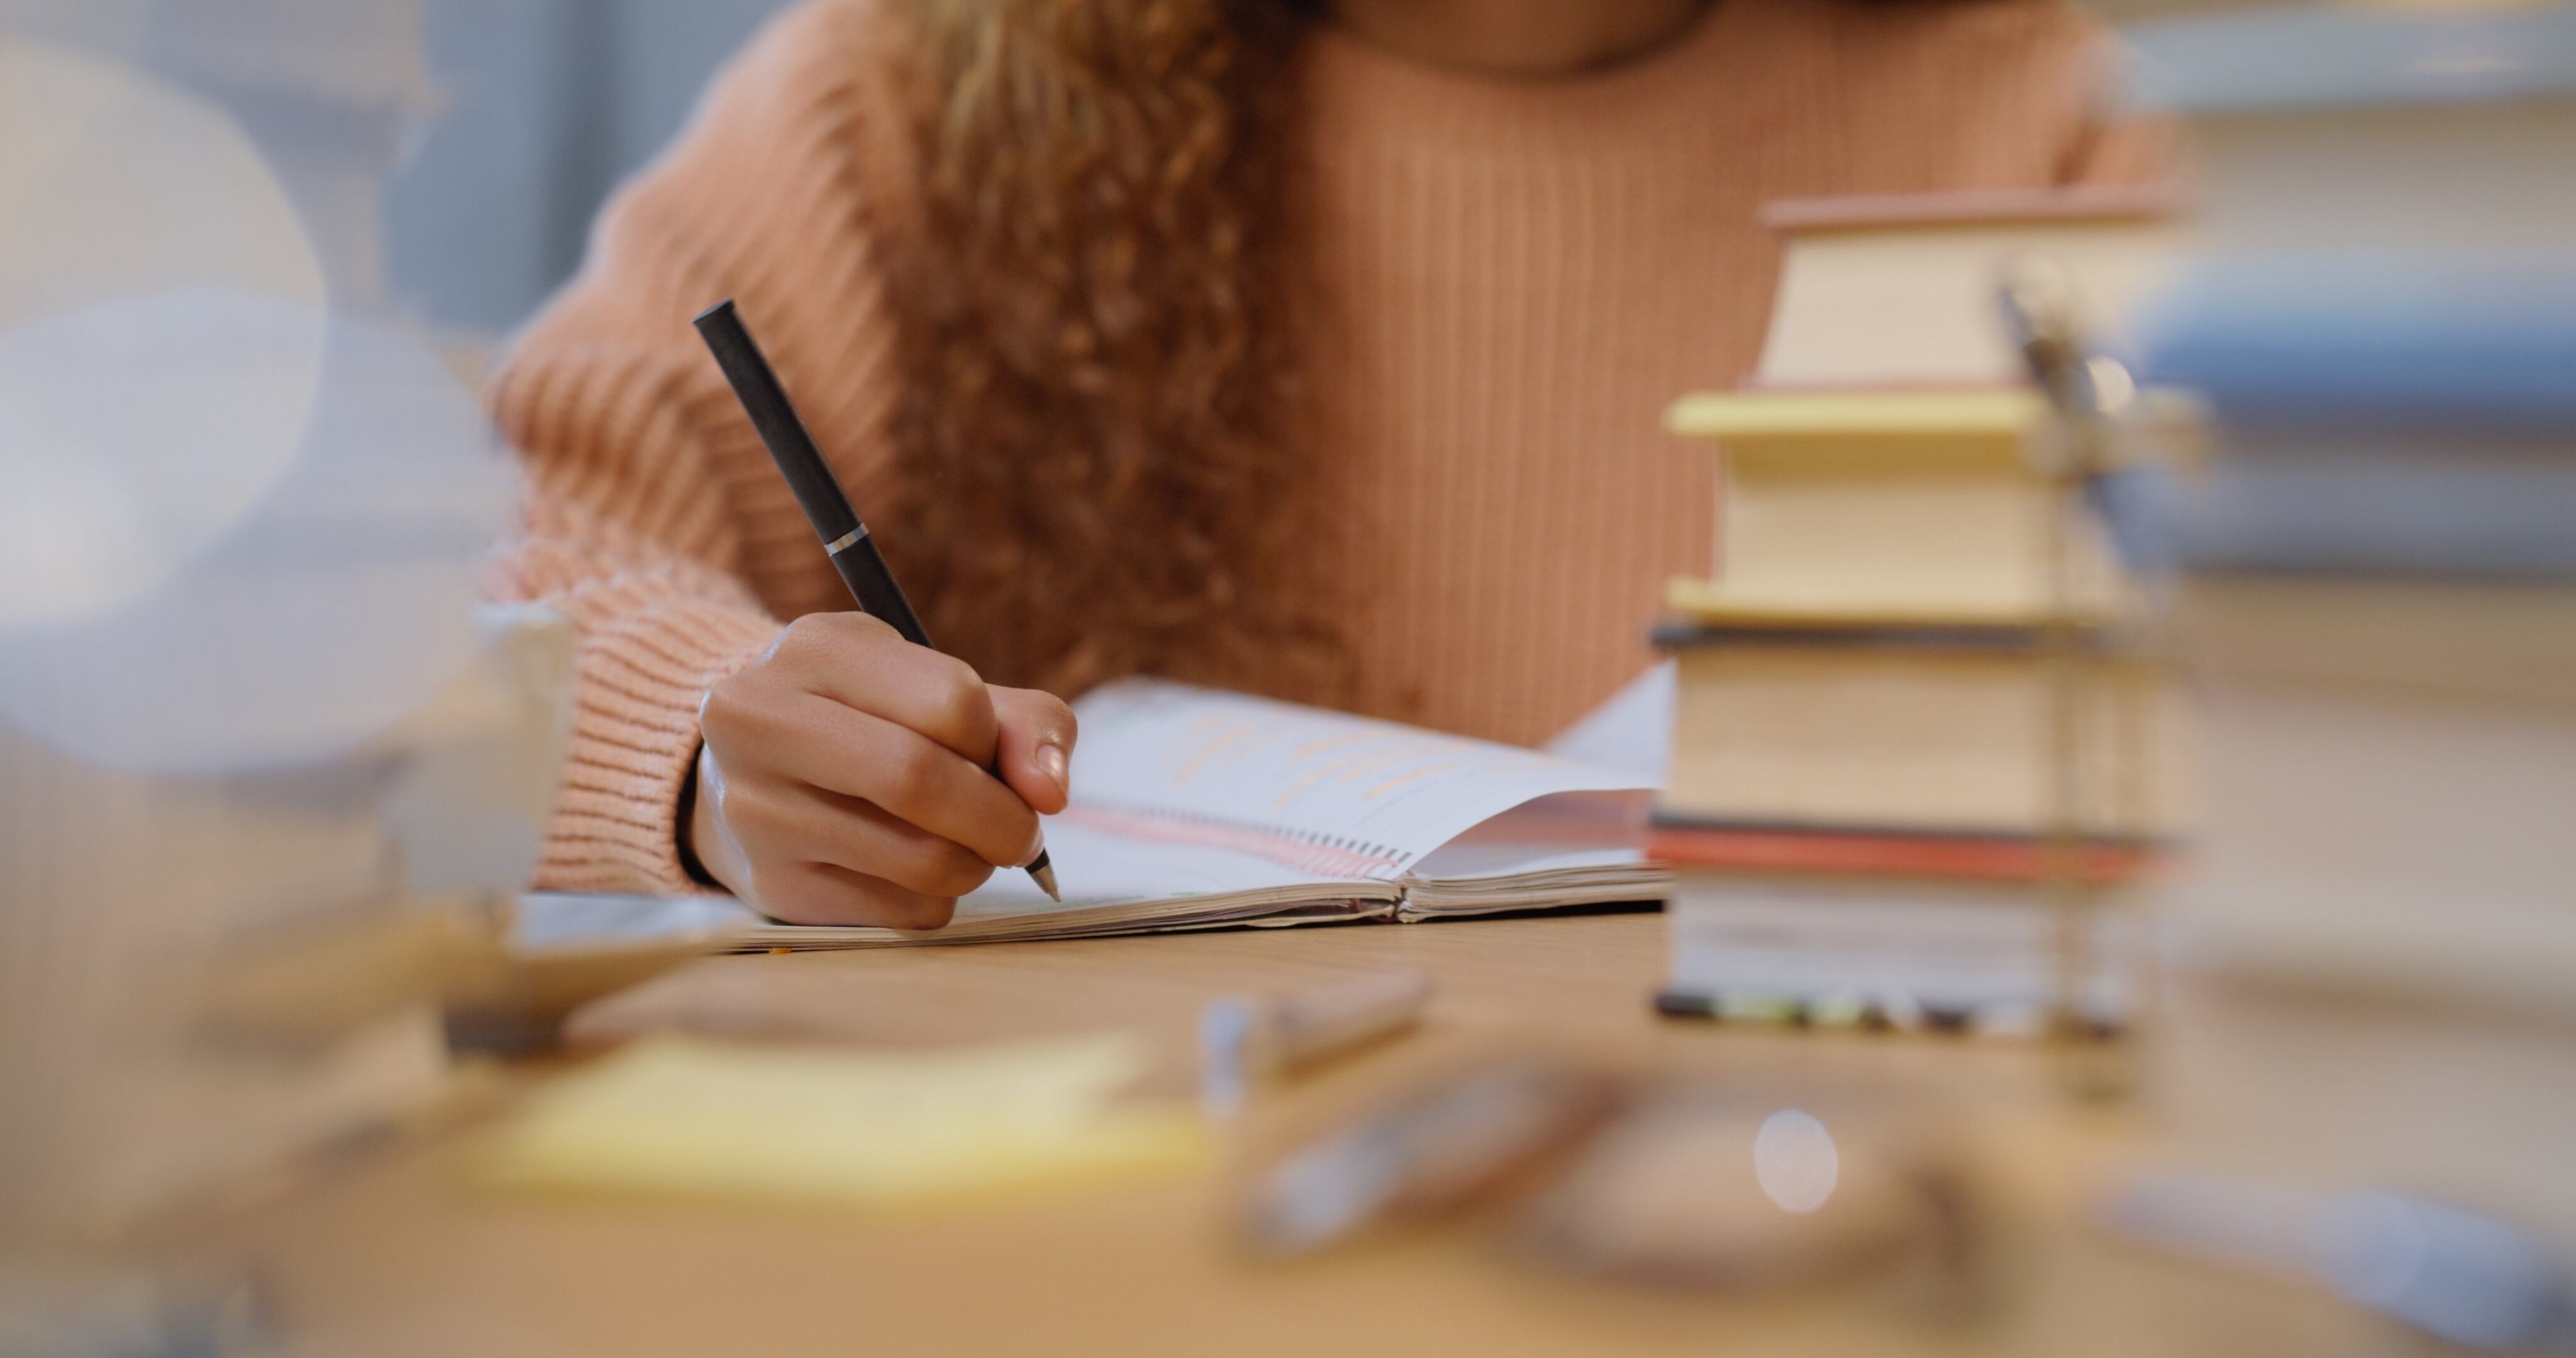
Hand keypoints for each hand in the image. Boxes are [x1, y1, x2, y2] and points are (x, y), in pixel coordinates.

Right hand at [683, 612, 1075, 926]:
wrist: (752, 768)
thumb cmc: (872, 719)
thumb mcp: (937, 686)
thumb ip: (1021, 722)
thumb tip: (1050, 793)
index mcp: (816, 649)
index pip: (951, 701)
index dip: (996, 741)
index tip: (994, 756)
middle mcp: (763, 722)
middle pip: (919, 780)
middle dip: (1001, 818)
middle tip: (1023, 833)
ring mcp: (757, 810)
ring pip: (920, 861)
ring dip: (975, 864)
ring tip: (967, 846)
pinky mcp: (772, 885)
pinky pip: (901, 913)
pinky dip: (936, 899)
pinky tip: (912, 871)